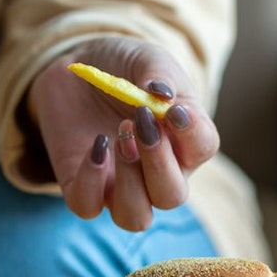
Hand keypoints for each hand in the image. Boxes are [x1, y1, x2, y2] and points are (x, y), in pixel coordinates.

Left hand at [27, 36, 219, 230]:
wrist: (74, 69)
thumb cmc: (121, 67)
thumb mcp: (144, 59)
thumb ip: (159, 73)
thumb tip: (162, 96)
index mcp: (183, 141)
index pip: (203, 149)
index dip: (192, 133)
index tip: (174, 110)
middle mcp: (156, 172)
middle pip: (172, 196)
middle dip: (158, 162)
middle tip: (140, 121)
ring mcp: (117, 184)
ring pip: (135, 217)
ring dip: (129, 182)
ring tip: (119, 137)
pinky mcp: (81, 184)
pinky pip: (87, 206)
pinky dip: (90, 182)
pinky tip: (96, 145)